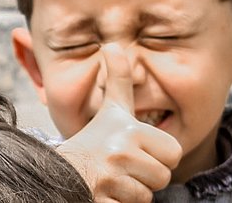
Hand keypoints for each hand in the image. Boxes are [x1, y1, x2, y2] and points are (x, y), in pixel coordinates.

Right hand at [56, 43, 182, 202]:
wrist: (57, 170)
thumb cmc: (92, 141)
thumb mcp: (110, 110)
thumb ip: (118, 79)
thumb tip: (112, 45)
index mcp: (129, 130)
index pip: (174, 153)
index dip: (157, 156)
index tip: (134, 151)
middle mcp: (120, 152)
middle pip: (163, 176)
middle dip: (146, 176)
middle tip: (123, 167)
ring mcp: (110, 179)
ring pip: (147, 195)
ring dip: (133, 191)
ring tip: (113, 179)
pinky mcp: (102, 199)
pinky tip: (106, 192)